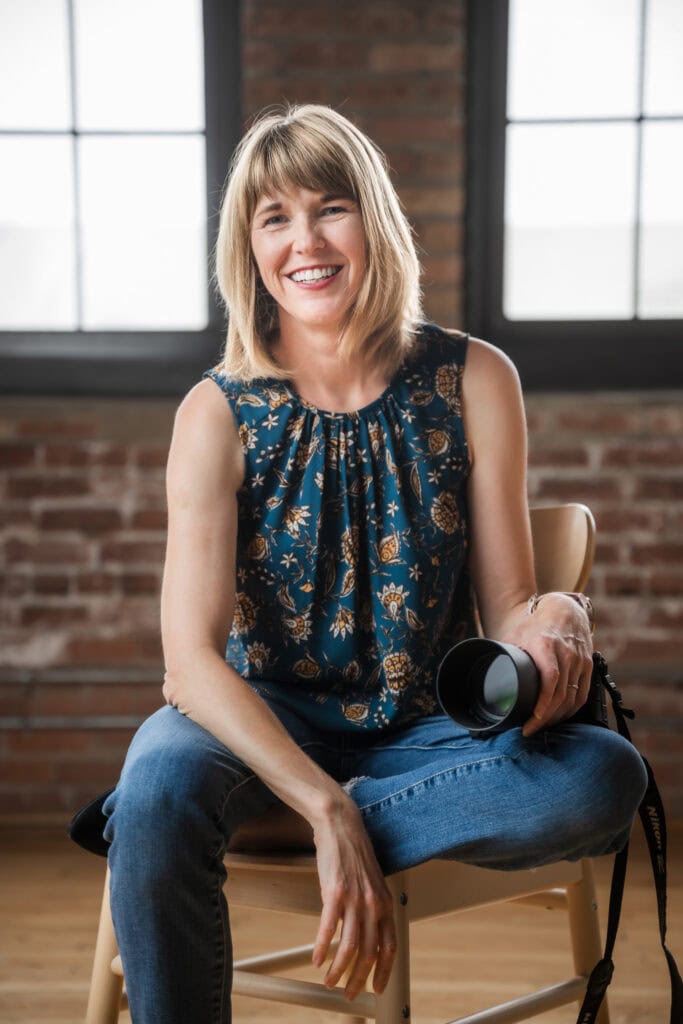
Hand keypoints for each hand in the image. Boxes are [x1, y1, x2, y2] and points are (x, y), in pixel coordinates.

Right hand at [310, 797, 396, 1000]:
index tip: (376, 989)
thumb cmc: (354, 854)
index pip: (389, 947)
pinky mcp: (335, 893)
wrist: (341, 826)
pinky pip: (327, 930)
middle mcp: (374, 904)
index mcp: (386, 903)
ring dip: (338, 970)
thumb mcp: (372, 883)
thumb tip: (366, 936)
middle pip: (368, 953)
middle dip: (358, 980)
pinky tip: (316, 958)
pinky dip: (321, 949)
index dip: (383, 972)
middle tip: (348, 993)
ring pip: (348, 948)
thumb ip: (373, 908)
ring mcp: (355, 899)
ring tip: (329, 980)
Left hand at [503, 593, 593, 735]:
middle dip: (546, 718)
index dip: (543, 704)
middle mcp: (566, 654)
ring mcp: (579, 661)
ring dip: (558, 717)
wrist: (564, 610)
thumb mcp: (517, 635)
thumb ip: (506, 655)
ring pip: (573, 698)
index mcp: (546, 646)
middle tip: (530, 729)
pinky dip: (572, 710)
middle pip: (561, 695)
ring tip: (542, 726)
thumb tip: (488, 675)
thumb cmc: (536, 624)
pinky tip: (560, 717)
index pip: (550, 679)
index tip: (532, 719)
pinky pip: (582, 694)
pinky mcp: (588, 666)